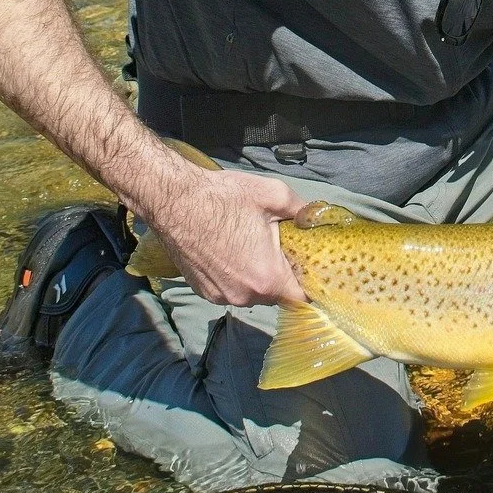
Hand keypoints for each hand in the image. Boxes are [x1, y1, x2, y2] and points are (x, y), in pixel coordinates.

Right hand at [141, 155, 307, 307]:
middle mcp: (244, 296)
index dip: (309, 282)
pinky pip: (231, 289)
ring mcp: (220, 296)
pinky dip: (235, 276)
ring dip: (257, 275)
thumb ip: (303, 211)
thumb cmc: (224, 197)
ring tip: (252, 245)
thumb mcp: (274, 195)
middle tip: (281, 247)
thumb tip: (317, 218)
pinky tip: (230, 251)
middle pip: (276, 295)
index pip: (302, 297)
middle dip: (282, 275)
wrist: (174, 201)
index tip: (310, 265)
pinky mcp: (203, 291)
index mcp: (267, 278)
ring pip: (252, 293)